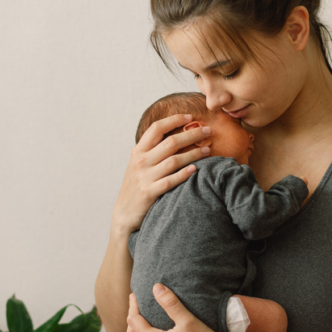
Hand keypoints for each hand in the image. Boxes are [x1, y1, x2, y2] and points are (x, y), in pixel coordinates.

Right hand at [111, 114, 211, 235]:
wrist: (124, 213)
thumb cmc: (135, 187)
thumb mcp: (138, 165)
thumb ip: (152, 151)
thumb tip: (176, 137)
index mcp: (138, 151)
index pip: (156, 128)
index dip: (174, 120)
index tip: (190, 117)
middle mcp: (141, 161)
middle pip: (170, 142)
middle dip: (191, 134)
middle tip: (207, 131)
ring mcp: (145, 177)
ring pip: (174, 160)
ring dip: (193, 154)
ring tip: (207, 150)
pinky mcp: (149, 192)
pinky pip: (170, 180)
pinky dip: (184, 174)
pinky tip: (195, 170)